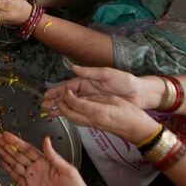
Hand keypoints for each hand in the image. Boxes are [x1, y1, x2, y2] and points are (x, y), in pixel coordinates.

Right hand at [0, 132, 93, 185]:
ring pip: (15, 164)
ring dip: (5, 155)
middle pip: (18, 154)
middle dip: (6, 145)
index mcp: (45, 161)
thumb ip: (54, 156)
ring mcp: (32, 178)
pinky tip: (2, 163)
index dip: (15, 141)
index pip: (27, 149)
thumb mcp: (67, 170)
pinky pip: (17, 178)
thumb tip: (46, 139)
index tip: (5, 134)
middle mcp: (37, 168)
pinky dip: (9, 170)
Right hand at [43, 65, 159, 110]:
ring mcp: (92, 99)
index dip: (57, 91)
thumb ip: (89, 72)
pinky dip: (72, 113)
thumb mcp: (107, 74)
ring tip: (50, 113)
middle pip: (67, 95)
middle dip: (55, 100)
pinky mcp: (98, 107)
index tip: (46, 95)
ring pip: (72, 104)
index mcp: (88, 80)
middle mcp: (87, 90)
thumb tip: (72, 68)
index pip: (68, 86)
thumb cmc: (125, 81)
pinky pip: (81, 110)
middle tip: (44, 107)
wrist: (140, 94)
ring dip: (61, 108)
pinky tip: (65, 117)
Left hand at [52, 89, 159, 146]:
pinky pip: (80, 122)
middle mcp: (93, 120)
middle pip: (70, 114)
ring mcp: (94, 126)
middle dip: (61, 105)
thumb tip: (85, 97)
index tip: (66, 89)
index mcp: (97, 111)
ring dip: (65, 112)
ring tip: (62, 103)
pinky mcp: (96, 128)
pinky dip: (73, 115)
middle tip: (59, 97)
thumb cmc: (131, 114)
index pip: (75, 103)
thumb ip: (97, 98)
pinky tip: (73, 110)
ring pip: (73, 120)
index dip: (67, 96)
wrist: (139, 130)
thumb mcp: (114, 100)